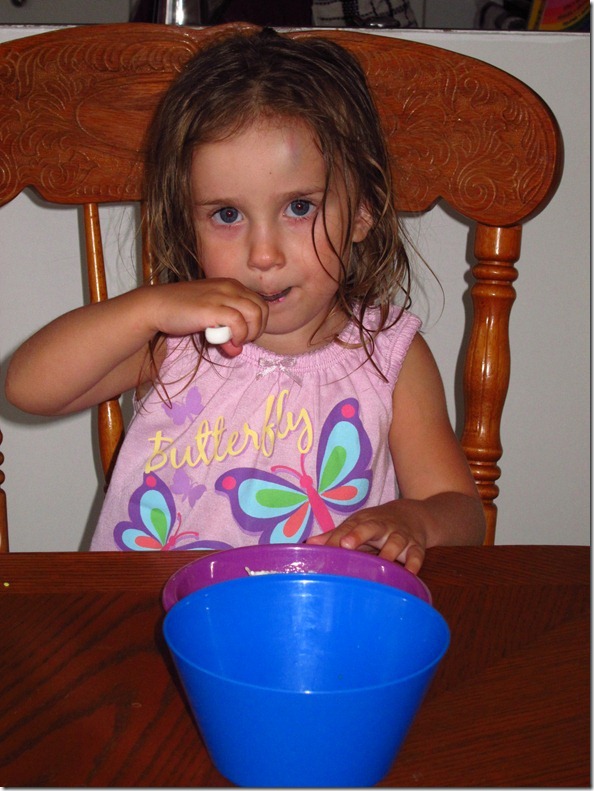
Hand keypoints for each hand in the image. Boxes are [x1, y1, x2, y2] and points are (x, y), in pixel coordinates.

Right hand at [149, 278, 268, 353]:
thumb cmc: (181, 312)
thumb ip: (226, 332)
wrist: (156, 305)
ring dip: (250, 333)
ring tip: (236, 342)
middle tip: (242, 341)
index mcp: (231, 285)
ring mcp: (221, 295)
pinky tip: (228, 342)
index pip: (260, 303)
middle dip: (257, 329)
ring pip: (255, 313)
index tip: (244, 336)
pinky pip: (238, 322)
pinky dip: (238, 335)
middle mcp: (230, 287)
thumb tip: (237, 351)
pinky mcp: (212, 308)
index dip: (257, 323)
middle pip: (262, 309)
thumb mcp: (209, 320)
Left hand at [306, 501, 426, 573]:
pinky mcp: (416, 546)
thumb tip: (309, 544)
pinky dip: (414, 563)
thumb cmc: (377, 525)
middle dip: (359, 535)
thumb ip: (335, 536)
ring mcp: (400, 535)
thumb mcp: (358, 526)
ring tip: (382, 563)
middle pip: (370, 527)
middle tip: (347, 545)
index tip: (328, 545)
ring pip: (396, 541)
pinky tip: (410, 573)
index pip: (348, 528)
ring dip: (389, 551)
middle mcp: (381, 526)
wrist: (415, 515)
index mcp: (364, 522)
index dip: (337, 536)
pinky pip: (417, 554)